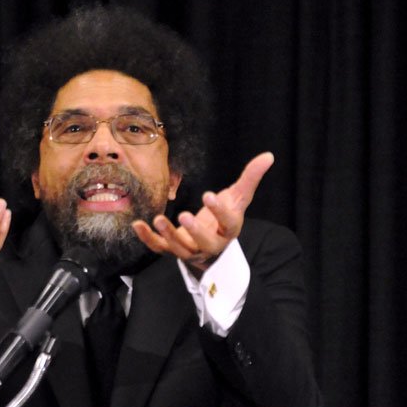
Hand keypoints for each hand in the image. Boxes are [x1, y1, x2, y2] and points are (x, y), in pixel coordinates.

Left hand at [132, 152, 273, 275]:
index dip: (219, 211)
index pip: (228, 223)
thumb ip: (250, 178)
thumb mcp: (238, 198)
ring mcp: (191, 250)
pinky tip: (138, 225)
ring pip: (180, 249)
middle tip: (184, 215)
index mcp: (229, 230)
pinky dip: (148, 239)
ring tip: (158, 219)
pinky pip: (159, 248)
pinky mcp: (173, 250)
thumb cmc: (225, 218)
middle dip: (195, 231)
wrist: (212, 244)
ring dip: (168, 235)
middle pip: (205, 243)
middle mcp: (211, 244)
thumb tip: (268, 156)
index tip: (209, 195)